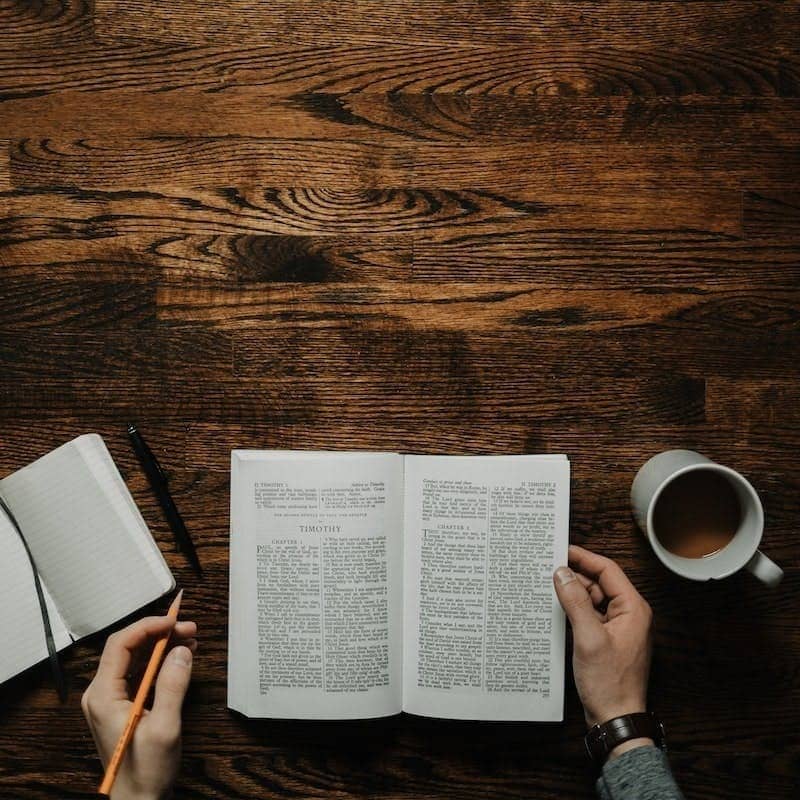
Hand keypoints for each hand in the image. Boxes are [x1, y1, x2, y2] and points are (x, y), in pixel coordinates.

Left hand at [81, 615, 197, 799]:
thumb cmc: (146, 772)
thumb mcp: (164, 728)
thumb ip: (173, 686)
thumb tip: (182, 650)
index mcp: (103, 696)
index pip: (120, 644)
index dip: (148, 627)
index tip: (174, 621)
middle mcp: (101, 693)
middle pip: (127, 647)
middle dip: (159, 633)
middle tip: (190, 628)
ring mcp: (110, 699)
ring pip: (135, 658)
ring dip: (162, 645)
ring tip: (190, 638)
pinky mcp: (122, 705)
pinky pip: (139, 672)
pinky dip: (160, 661)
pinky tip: (180, 657)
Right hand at [553, 545, 653, 756]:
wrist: (616, 719)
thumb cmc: (609, 684)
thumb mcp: (588, 637)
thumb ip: (575, 602)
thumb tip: (562, 573)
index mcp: (633, 609)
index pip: (608, 570)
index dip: (584, 558)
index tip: (562, 550)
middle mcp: (629, 615)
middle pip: (600, 583)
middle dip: (575, 576)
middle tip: (548, 568)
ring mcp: (619, 628)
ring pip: (593, 599)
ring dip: (573, 594)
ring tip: (548, 588)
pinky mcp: (608, 640)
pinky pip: (591, 615)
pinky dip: (575, 610)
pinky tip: (557, 610)